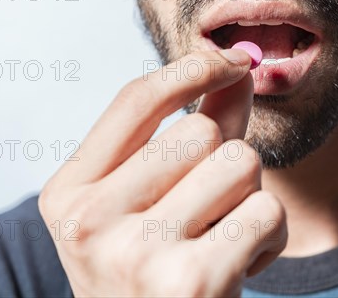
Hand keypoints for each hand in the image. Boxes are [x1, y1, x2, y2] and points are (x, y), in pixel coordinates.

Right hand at [39, 49, 287, 296]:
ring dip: (248, 197)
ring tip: (220, 235)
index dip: (191, 68)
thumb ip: (191, 130)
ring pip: (239, 164)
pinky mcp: (192, 283)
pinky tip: (240, 264)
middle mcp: (89, 222)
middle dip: (224, 160)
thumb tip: (238, 68)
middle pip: (200, 132)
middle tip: (209, 206)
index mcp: (68, 193)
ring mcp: (137, 254)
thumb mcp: (147, 201)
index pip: (135, 99)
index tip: (232, 61)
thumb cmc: (151, 268)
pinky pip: (267, 212)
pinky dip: (269, 236)